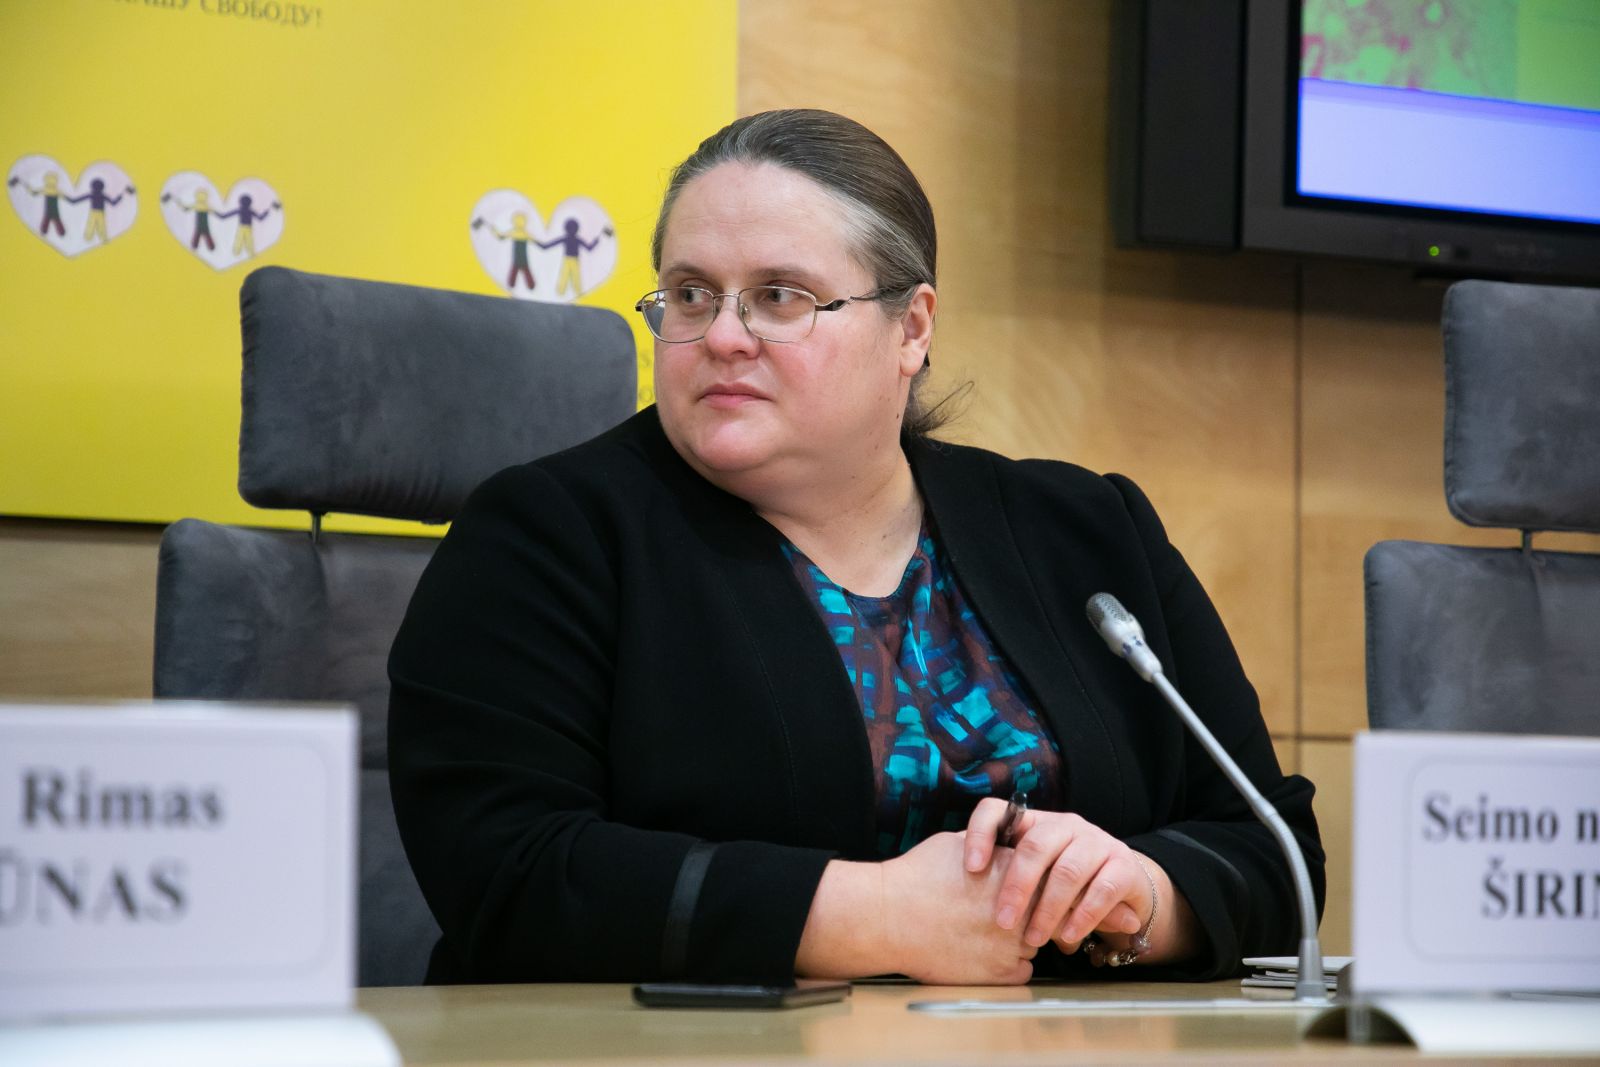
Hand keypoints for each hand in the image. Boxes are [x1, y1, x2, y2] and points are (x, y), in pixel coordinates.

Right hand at [881, 830, 1037, 983]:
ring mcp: (1013, 942)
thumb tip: (998, 844)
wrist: (889, 918)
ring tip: (983, 934)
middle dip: (1028, 913)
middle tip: (1000, 913)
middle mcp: (1021, 907)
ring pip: (1034, 944)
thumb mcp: (955, 844)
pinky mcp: (1001, 972)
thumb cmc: (915, 878)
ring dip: (1017, 941)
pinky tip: (981, 954)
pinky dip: (1007, 966)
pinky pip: (1022, 970)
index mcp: (1013, 872)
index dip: (1031, 886)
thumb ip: (986, 846)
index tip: (1017, 890)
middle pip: (1045, 912)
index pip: (1046, 878)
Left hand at [964, 799, 1147, 953]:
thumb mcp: (1032, 875)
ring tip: (1033, 938)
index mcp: (1035, 822)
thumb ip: (1001, 875)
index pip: (999, 810)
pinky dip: (1083, 916)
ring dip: (1048, 909)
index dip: (982, 834)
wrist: (1124, 887)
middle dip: (1017, 887)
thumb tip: (951, 889)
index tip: (970, 868)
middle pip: (1036, 845)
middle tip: (1003, 921)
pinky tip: (1068, 936)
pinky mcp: (1124, 866)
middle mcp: (1066, 825)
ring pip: (1069, 870)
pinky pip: (1102, 889)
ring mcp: (1097, 842)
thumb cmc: (1062, 883)